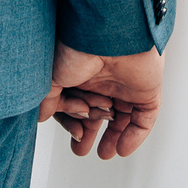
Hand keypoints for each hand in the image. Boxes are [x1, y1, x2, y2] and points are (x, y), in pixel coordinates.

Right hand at [37, 43, 163, 159]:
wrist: (108, 34)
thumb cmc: (78, 47)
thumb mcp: (52, 77)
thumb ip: (48, 99)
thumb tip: (40, 118)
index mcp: (83, 74)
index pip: (78, 105)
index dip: (73, 122)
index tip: (74, 135)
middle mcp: (105, 79)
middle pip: (98, 113)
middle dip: (89, 133)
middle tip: (81, 150)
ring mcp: (127, 85)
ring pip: (122, 117)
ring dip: (113, 138)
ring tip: (105, 153)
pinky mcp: (147, 90)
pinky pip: (145, 118)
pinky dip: (135, 136)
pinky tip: (122, 150)